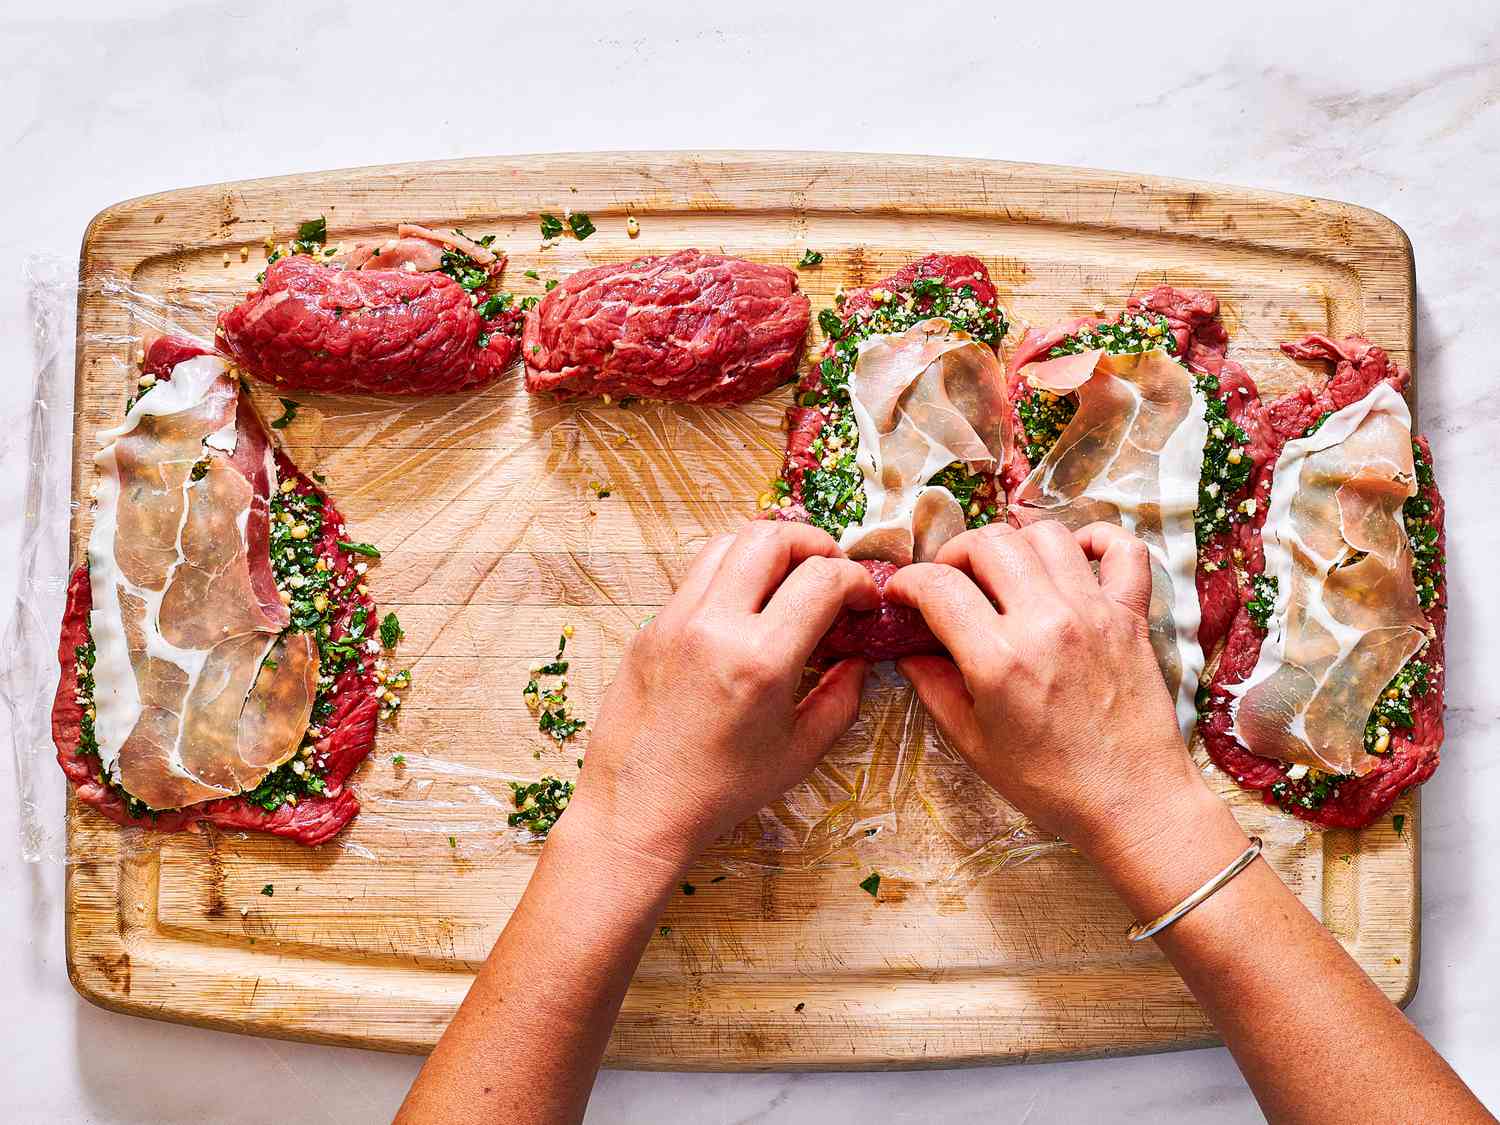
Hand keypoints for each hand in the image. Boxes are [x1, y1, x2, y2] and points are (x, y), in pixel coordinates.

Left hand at [565, 521, 880, 873]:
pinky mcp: (651, 627)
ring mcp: (675, 620)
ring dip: (768, 550)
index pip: (821, 578)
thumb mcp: (799, 753)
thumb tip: (858, 659)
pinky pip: (697, 577)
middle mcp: (713, 626)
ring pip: (727, 542)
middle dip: (813, 543)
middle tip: (830, 570)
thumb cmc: (717, 792)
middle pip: (770, 537)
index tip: (863, 599)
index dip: (856, 580)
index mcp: (759, 660)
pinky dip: (731, 575)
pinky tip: (746, 610)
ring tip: (788, 581)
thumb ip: (841, 698)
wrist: (636, 810)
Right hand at [885, 520, 1215, 859]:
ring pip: (1045, 534)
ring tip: (1003, 570)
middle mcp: (1046, 623)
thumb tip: (909, 650)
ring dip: (1013, 543)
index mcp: (999, 660)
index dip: (908, 582)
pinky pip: (1121, 549)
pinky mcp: (1131, 616)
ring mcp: (1094, 612)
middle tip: (949, 580)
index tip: (902, 593)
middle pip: (989, 543)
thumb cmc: (1052, 783)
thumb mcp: (975, 744)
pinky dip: (1095, 540)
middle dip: (955, 553)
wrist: (1134, 803)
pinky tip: (1071, 559)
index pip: (938, 586)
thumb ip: (935, 688)